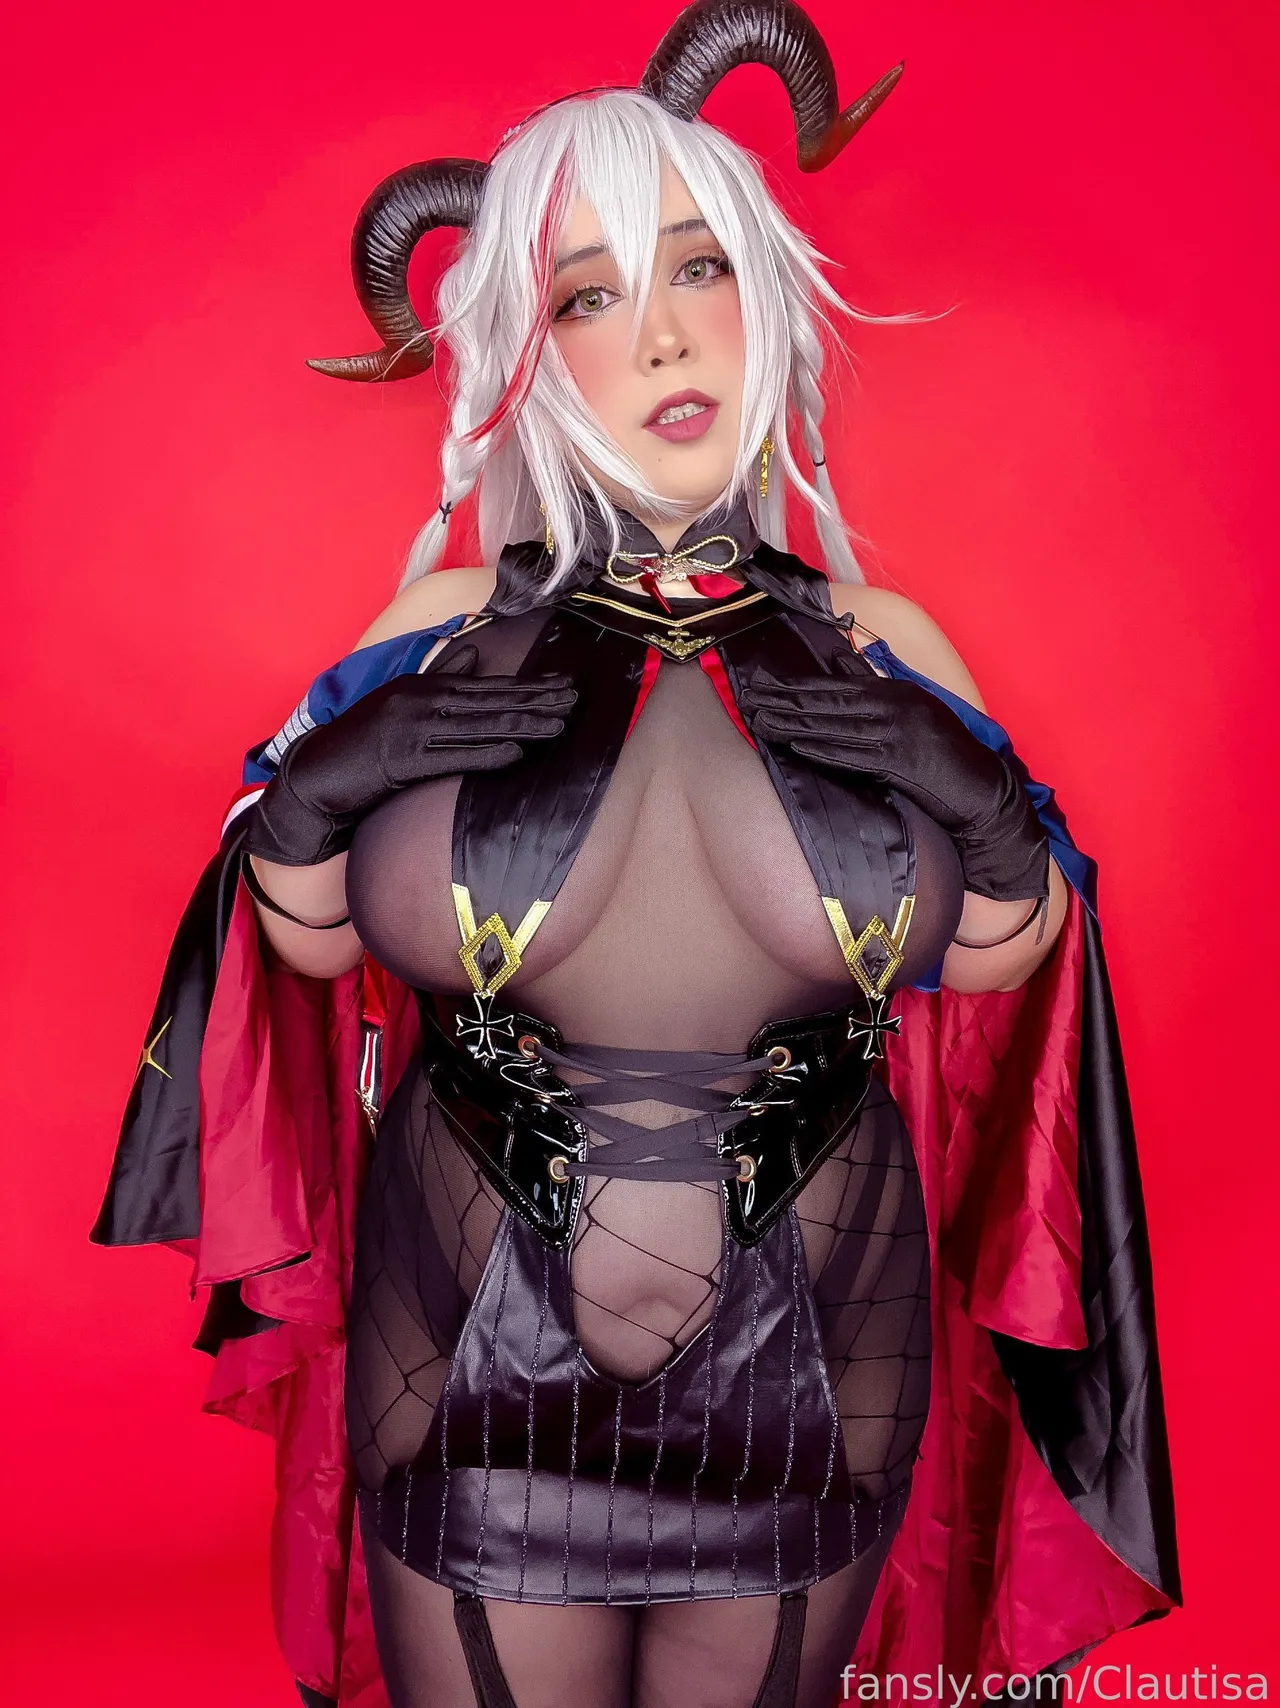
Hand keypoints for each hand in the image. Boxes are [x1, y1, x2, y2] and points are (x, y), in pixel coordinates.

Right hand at [243, 644, 575, 865]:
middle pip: (488, 701)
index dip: (527, 687)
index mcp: (422, 686)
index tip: (563, 685)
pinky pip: (452, 757)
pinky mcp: (402, 759)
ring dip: (521, 726)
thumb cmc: (363, 744)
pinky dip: (485, 754)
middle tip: (575, 700)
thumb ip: (439, 680)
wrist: (316, 774)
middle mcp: (420, 701)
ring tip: (557, 726)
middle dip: (535, 701)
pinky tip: (515, 754)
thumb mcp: (400, 703)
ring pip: (477, 726)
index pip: (486, 685)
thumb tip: (473, 658)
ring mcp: (411, 728)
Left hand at [738, 651, 1048, 901]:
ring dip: (794, 724)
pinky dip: (822, 749)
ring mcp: (898, 732)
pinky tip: (797, 746)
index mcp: (896, 691)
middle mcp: (895, 705)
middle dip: (785, 700)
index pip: (836, 684)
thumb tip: (836, 670)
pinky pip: (852, 754)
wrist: (982, 791)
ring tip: (761, 721)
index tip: (764, 683)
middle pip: (829, 701)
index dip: (796, 684)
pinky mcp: (901, 760)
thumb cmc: (944, 757)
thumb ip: (873, 692)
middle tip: (749, 697)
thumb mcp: (911, 714)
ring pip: (834, 725)